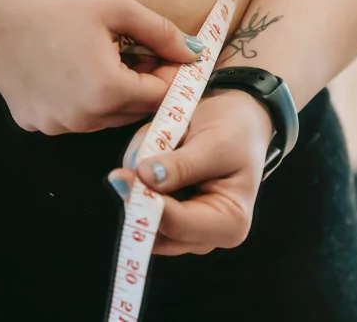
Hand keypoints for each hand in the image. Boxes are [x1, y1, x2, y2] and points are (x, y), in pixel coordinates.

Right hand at [0, 0, 203, 134]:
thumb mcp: (115, 6)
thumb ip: (161, 33)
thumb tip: (195, 53)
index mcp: (107, 92)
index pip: (160, 96)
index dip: (170, 73)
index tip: (165, 51)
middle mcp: (81, 118)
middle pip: (132, 110)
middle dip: (141, 83)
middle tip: (131, 48)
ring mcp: (53, 124)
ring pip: (102, 116)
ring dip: (110, 92)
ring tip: (97, 54)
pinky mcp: (31, 121)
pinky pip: (70, 116)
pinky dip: (77, 97)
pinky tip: (65, 66)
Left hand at [109, 89, 273, 254]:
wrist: (236, 120)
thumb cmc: (235, 133)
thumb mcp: (214, 144)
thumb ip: (180, 165)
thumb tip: (144, 177)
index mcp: (229, 223)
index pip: (178, 226)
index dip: (147, 203)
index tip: (120, 177)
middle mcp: (206, 235)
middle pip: (155, 230)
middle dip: (138, 195)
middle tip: (130, 163)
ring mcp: (184, 228)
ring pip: (140, 218)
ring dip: (136, 185)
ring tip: (154, 149)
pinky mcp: (166, 215)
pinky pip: (137, 204)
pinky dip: (136, 180)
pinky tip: (152, 155)